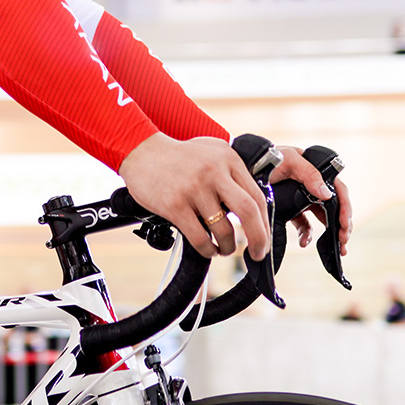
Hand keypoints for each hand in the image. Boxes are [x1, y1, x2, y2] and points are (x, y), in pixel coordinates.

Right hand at [119, 134, 270, 259]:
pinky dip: (207, 249)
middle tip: (257, 254)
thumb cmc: (178, 156)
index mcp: (228, 158)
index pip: (257, 196)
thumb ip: (232, 172)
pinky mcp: (175, 204)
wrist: (141, 151)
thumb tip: (253, 205)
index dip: (264, 223)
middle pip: (248, 212)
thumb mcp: (212, 152)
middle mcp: (214, 171)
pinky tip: (207, 248)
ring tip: (223, 248)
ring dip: (227, 246)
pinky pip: (200, 237)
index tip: (263, 238)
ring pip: (223, 229)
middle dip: (258, 239)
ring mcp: (194, 188)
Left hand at [271, 150, 353, 256]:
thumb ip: (308, 173)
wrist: (242, 169)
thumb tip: (327, 194)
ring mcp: (302, 197)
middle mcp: (312, 184)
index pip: (338, 189)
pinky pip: (304, 225)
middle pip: (334, 205)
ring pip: (323, 217)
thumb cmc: (265, 158)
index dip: (344, 207)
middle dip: (342, 224)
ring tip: (337, 247)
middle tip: (344, 240)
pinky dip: (307, 235)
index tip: (344, 223)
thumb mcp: (288, 160)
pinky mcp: (290, 209)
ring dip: (332, 232)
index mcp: (315, 170)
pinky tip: (304, 242)